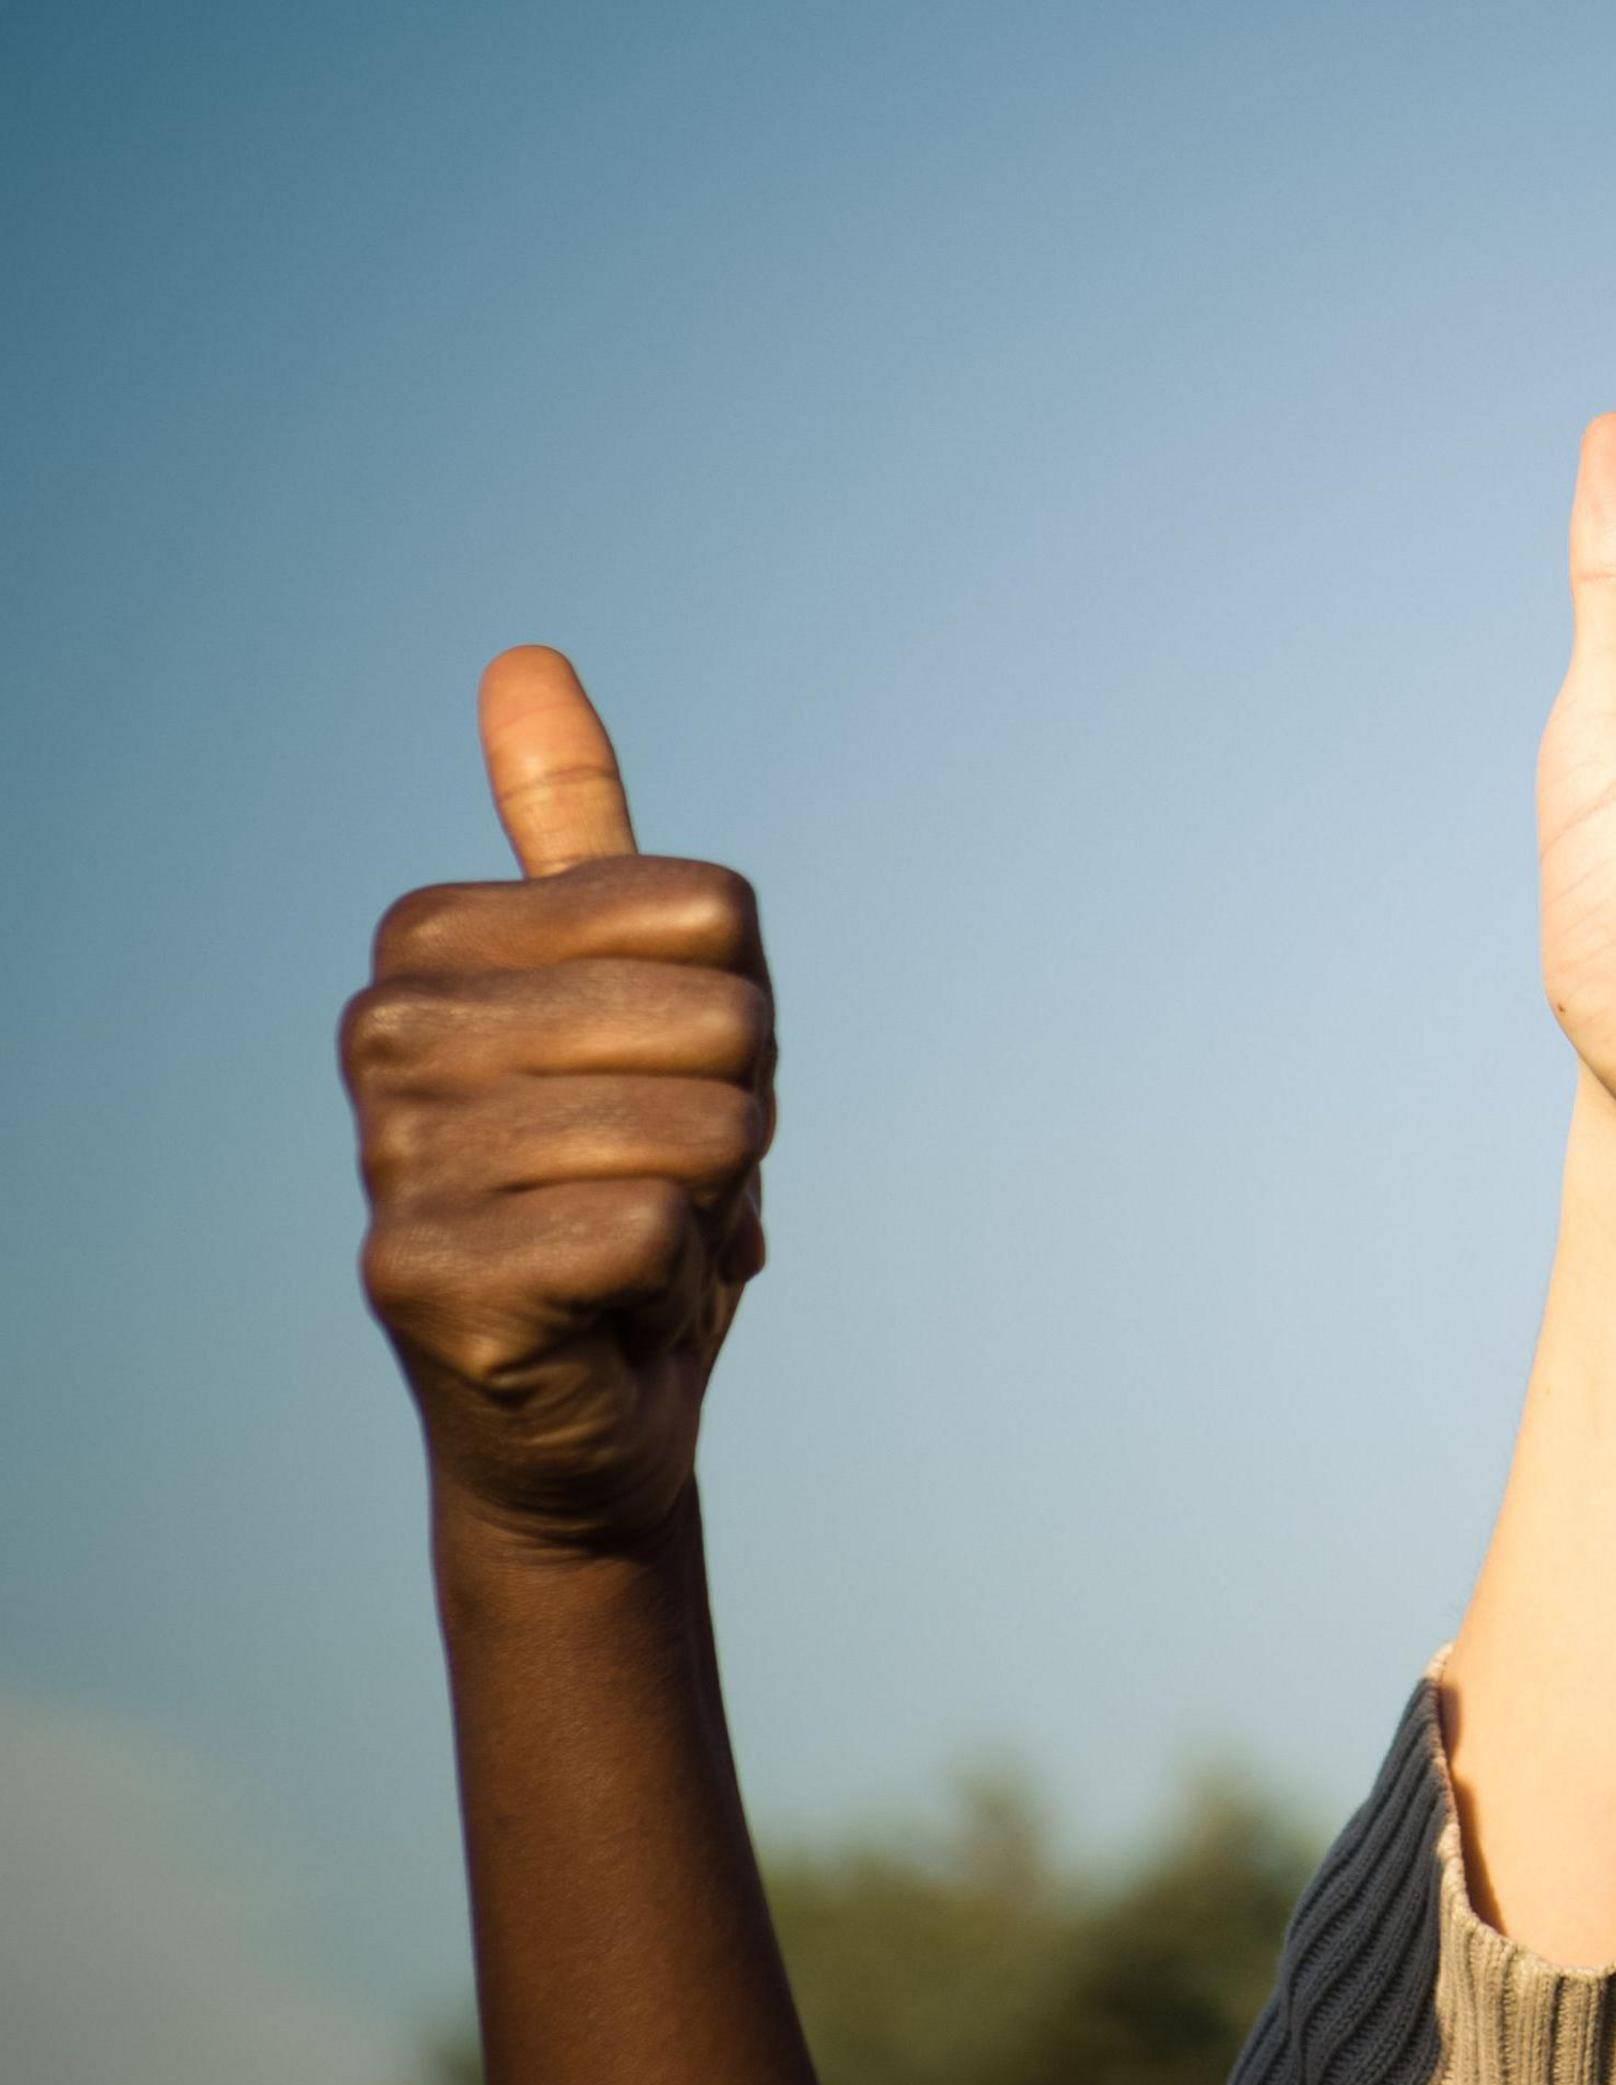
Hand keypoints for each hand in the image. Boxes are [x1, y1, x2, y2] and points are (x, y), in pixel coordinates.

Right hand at [342, 647, 774, 1554]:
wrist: (595, 1400)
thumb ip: (575, 835)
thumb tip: (523, 659)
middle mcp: (384, 1030)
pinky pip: (652, 1231)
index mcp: (432, 938)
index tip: (658, 1079)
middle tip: (656, 1179)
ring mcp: (391, 1153)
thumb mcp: (636, 989)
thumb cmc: (629, 1180)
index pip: (713, 911)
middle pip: (725, 1016)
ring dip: (711, 1209)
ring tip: (633, 1241)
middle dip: (737, 1118)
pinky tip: (607, 1310)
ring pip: (700, 1126)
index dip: (736, 1013)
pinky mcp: (425, 1274)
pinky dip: (672, 1285)